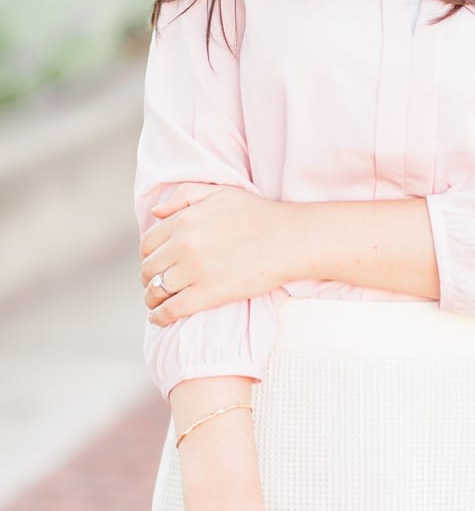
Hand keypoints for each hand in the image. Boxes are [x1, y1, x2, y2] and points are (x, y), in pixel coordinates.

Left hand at [141, 184, 287, 323]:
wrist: (291, 240)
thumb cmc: (260, 215)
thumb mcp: (222, 192)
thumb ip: (185, 196)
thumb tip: (155, 213)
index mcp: (184, 220)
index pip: (147, 243)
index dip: (149, 254)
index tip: (158, 262)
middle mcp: (184, 245)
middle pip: (148, 267)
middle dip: (149, 277)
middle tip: (158, 283)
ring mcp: (194, 271)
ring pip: (155, 290)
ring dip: (152, 298)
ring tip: (158, 302)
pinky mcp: (207, 294)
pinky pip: (170, 309)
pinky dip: (160, 316)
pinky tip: (161, 318)